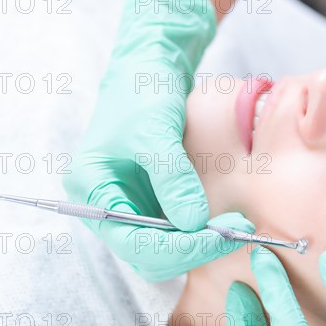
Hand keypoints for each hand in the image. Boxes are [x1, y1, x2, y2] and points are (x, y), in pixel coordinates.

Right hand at [63, 0, 253, 281]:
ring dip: (197, 246)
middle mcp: (106, 207)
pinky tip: (223, 223)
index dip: (176, 247)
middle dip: (190, 250)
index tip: (217, 238)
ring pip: (162, 251)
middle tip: (234, 233)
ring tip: (234, 228)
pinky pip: (173, 234)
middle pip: (146, 255)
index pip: (132, 241)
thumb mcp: (156, 131)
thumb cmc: (143, 94)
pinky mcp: (150, 203)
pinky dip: (198, 234)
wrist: (148, 71)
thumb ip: (173, 178)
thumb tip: (196, 224)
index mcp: (90, 191)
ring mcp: (129, 207)